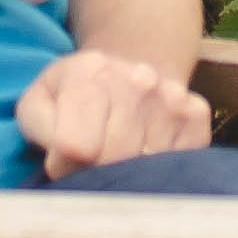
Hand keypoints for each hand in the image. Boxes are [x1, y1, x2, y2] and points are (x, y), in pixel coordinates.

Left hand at [18, 49, 212, 178]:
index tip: (65, 161)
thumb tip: (62, 162)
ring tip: (119, 152)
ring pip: (145, 167)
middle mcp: (137, 80)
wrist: (130, 65)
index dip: (65, 166)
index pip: (77, 148)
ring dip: (129, 172)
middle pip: (113, 160)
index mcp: (88, 74)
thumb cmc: (76, 94)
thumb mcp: (40, 102)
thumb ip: (39, 128)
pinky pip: (177, 163)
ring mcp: (171, 97)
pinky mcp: (197, 115)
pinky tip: (146, 149)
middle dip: (97, 172)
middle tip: (92, 160)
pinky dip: (158, 168)